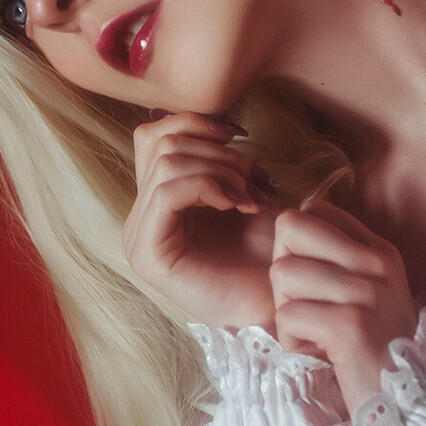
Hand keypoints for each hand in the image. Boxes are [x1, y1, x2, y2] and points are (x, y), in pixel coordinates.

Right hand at [123, 112, 278, 330]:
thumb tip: (212, 122)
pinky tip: (237, 206)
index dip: (196, 123)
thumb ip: (217, 158)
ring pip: (165, 165)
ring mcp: (139, 239)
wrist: (285, 302)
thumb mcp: (243, 190)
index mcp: (156, 201)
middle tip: (257, 181)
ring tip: (252, 199)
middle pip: (160, 145)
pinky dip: (208, 187)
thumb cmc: (270, 252)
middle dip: (219, 153)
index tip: (241, 135)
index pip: (152, 136)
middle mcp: (140, 219)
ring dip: (221, 171)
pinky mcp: (149, 256)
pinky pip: (166, 193)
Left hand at [270, 201, 416, 414]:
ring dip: (287, 312)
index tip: (315, 284)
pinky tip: (320, 354)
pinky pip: (287, 316)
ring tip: (317, 336)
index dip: (296, 246)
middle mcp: (377, 262)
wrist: (404, 404)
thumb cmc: (373, 353)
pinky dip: (293, 342)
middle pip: (290, 229)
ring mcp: (367, 292)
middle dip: (284, 271)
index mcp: (379, 250)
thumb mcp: (365, 295)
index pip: (313, 210)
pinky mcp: (351, 325)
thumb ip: (335, 262)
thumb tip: (288, 229)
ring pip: (282, 273)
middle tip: (308, 308)